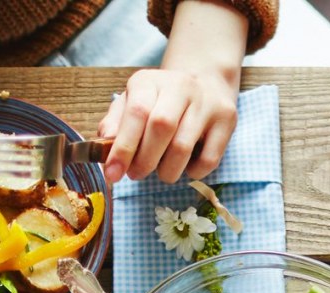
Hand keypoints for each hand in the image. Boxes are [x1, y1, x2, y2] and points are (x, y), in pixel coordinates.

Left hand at [99, 0, 246, 181]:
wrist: (205, 82)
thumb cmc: (162, 100)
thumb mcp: (134, 102)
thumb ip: (116, 123)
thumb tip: (103, 149)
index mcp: (150, 81)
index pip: (136, 113)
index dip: (123, 147)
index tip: (113, 173)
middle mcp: (180, 86)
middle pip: (161, 127)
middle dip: (145, 160)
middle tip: (137, 175)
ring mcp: (207, 103)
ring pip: (184, 146)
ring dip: (168, 170)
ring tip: (162, 173)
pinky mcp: (227, 120)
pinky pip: (210, 158)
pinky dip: (194, 172)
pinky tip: (187, 168)